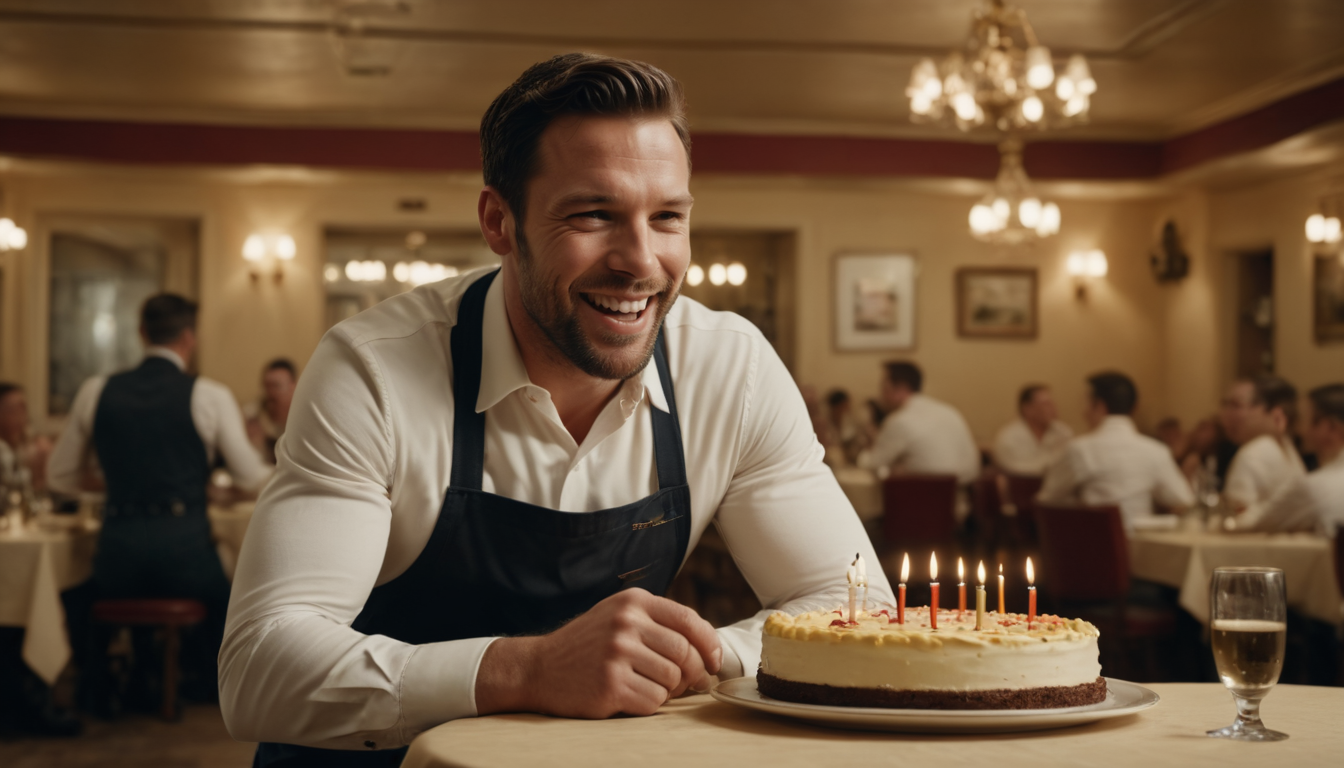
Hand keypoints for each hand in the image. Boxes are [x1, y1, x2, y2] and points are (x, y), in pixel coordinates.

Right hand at [476, 588, 720, 717]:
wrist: (539, 667)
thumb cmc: (587, 645)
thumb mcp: (618, 616)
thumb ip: (657, 622)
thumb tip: (708, 645)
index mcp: (633, 602)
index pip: (688, 619)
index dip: (709, 644)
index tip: (714, 661)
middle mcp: (626, 623)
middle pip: (685, 653)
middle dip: (694, 673)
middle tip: (690, 684)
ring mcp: (617, 654)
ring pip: (672, 680)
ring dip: (667, 690)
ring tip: (646, 685)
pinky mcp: (610, 685)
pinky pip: (654, 701)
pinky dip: (649, 704)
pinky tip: (630, 696)